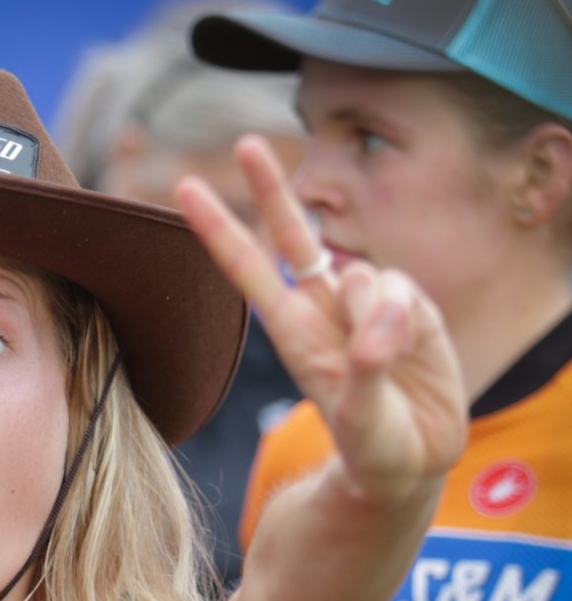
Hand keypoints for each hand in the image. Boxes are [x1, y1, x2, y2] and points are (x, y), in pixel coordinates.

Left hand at [175, 135, 466, 503]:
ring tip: (384, 365)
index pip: (246, 269)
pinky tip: (409, 351)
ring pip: (366, 275)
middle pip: (291, 235)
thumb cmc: (374, 445)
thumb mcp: (362, 419)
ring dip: (376, 316)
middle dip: (270, 189)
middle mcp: (322, 306)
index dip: (218, 230)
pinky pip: (405, 290)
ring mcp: (366, 302)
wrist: (415, 457)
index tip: (185, 189)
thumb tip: (380, 320)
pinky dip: (408, 319)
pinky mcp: (410, 304)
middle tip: (246, 143)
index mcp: (291, 331)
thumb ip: (368, 369)